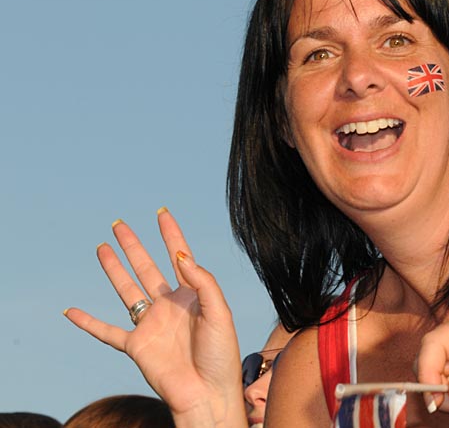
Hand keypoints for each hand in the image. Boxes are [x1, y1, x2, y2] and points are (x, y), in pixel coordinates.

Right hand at [64, 208, 246, 427]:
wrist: (208, 392)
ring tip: (103, 247)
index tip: (162, 213)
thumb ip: (203, 282)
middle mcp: (169, 305)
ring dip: (114, 270)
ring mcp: (151, 324)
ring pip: (126, 290)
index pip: (179, 257)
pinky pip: (107, 331)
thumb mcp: (220, 312)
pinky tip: (71, 311)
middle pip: (147, 267)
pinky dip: (88, 322)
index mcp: (192, 295)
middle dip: (134, 246)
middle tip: (120, 224)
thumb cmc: (221, 355)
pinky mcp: (136, 346)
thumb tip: (181, 254)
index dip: (171, 234)